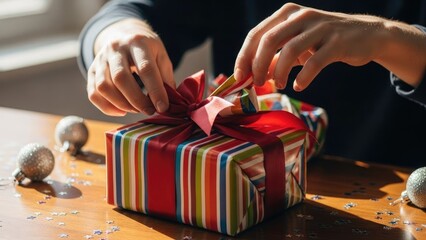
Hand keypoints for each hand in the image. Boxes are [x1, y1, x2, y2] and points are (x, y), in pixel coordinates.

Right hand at [87, 19, 174, 115]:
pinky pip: (93, 93)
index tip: (163, 107)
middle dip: (137, 100)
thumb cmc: (147, 50)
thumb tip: (169, 103)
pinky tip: (121, 110)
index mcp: (138, 42)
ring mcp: (100, 58)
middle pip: (121, 78)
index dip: (155, 90)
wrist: (125, 35)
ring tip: (136, 110)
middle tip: (149, 111)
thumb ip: (166, 78)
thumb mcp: (161, 56)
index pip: (146, 68)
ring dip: (121, 104)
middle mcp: (116, 47)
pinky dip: (107, 107)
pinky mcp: (91, 69)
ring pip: (104, 87)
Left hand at [234, 3, 425, 90]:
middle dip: (258, 65)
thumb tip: (256, 75)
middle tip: (257, 83)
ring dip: (280, 72)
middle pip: (269, 40)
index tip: (239, 76)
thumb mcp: (297, 47)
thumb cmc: (324, 42)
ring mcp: (320, 26)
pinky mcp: (337, 41)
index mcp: (287, 13)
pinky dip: (303, 77)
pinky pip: (315, 61)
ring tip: (280, 85)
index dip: (244, 56)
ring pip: (290, 50)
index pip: (257, 34)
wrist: (367, 35)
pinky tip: (299, 85)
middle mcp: (301, 15)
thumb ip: (276, 59)